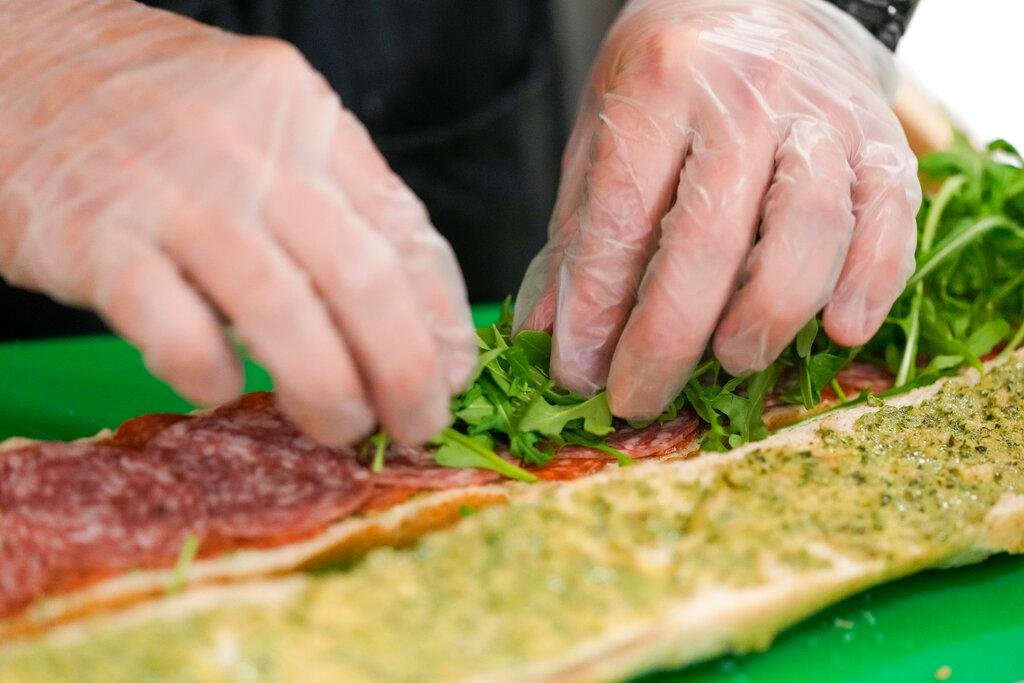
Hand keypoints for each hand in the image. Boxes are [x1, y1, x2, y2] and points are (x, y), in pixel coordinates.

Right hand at [0, 0, 475, 443]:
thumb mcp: (262, 125)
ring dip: (328, 391)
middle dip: (406, 372)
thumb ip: (331, 203)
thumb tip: (405, 318)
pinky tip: (221, 387)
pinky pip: (176, 328)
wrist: (12, 55)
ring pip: (283, 313)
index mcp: (309, 119)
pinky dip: (211, 374)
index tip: (456, 375)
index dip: (443, 318)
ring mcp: (175, 191)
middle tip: (417, 426)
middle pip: (362, 279)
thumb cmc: (151, 109)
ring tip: (341, 430)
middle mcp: (255, 150)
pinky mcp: (94, 235)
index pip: (406, 230)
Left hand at [514, 0, 920, 419]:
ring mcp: (823, 116)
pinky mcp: (882, 140)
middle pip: (710, 236)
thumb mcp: (602, 135)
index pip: (623, 217)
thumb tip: (545, 336)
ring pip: (807, 228)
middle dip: (668, 337)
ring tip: (732, 362)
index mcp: (660, 87)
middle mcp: (745, 96)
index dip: (596, 308)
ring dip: (767, 314)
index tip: (577, 375)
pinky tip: (840, 331)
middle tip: (640, 398)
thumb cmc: (668, 80)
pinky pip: (890, 218)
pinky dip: (872, 282)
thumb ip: (579, 234)